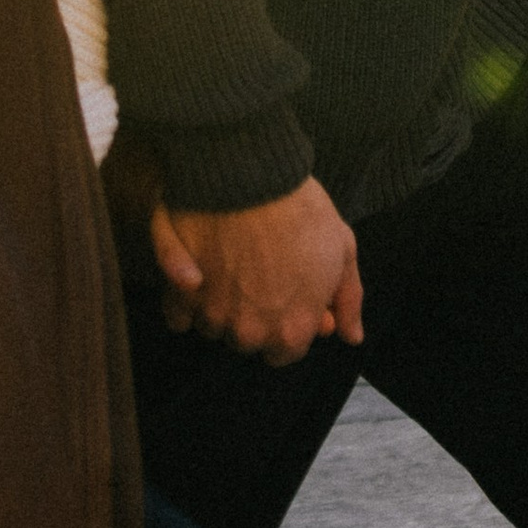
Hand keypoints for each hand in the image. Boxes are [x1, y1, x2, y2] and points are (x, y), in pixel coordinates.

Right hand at [151, 177, 362, 365]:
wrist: (250, 174)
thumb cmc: (301, 211)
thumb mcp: (342, 250)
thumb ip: (347, 299)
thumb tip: (350, 336)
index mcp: (290, 332)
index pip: (283, 353)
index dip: (286, 323)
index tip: (284, 295)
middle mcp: (249, 333)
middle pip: (246, 340)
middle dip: (252, 315)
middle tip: (256, 275)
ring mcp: (211, 314)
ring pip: (212, 325)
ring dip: (218, 307)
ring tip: (228, 266)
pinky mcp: (178, 292)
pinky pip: (177, 316)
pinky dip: (183, 303)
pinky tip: (195, 277)